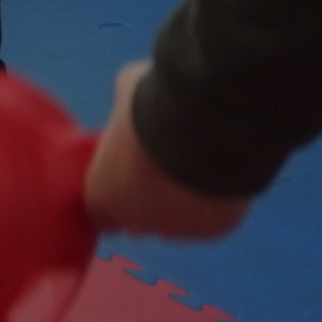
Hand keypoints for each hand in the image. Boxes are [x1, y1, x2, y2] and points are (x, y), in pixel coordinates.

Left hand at [81, 59, 251, 241]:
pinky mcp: (213, 229)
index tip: (129, 171)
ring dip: (184, 203)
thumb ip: (123, 108)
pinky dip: (216, 202)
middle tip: (165, 165)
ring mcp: (176, 229)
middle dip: (149, 200)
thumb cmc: (152, 104)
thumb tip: (130, 98)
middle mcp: (134, 221)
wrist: (202, 122)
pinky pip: (212, 220)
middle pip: (138, 221)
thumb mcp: (126, 92)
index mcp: (102, 194)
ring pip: (178, 223)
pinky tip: (220, 173)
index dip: (116, 192)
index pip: (101, 211)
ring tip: (197, 166)